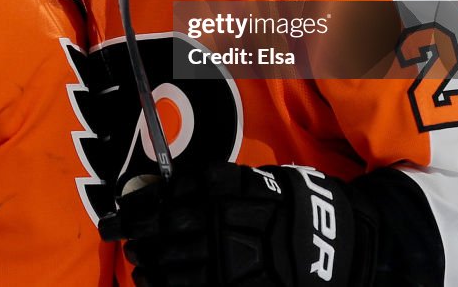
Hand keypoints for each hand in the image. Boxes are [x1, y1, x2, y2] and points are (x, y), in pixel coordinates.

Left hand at [100, 162, 375, 286]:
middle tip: (120, 232)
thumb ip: (216, 186)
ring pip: (174, 260)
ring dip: (148, 259)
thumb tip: (166, 193)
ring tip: (136, 257)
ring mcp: (230, 258)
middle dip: (138, 231)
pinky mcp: (235, 285)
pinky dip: (165, 284)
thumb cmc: (292, 204)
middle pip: (167, 228)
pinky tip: (152, 280)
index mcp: (229, 191)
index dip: (142, 204)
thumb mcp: (256, 181)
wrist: (337, 239)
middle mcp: (226, 222)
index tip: (123, 207)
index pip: (171, 196)